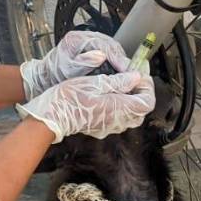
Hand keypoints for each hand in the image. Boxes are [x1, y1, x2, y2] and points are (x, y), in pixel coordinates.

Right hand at [15, 71, 154, 142]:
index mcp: (118, 108)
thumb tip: (136, 77)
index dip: (148, 87)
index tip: (141, 73)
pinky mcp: (101, 127)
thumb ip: (119, 81)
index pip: (147, 102)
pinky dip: (121, 106)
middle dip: (141, 92)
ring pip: (132, 115)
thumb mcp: (95, 82)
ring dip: (132, 99)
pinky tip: (111, 94)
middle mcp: (117, 120)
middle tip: (134, 76)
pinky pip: (119, 119)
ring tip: (123, 83)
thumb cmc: (69, 98)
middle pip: (141, 109)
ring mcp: (109, 126)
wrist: (51, 116)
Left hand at [19, 31, 131, 99]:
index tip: (126, 70)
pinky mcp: (92, 49)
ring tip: (129, 74)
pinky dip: (117, 62)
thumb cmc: (54, 74)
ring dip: (121, 61)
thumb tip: (101, 55)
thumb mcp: (67, 70)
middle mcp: (85, 37)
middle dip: (122, 59)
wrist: (45, 78)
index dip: (118, 58)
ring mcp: (89, 42)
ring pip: (112, 49)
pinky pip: (109, 53)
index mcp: (77, 39)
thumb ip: (83, 62)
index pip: (104, 45)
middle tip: (132, 73)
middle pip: (111, 45)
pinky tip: (121, 72)